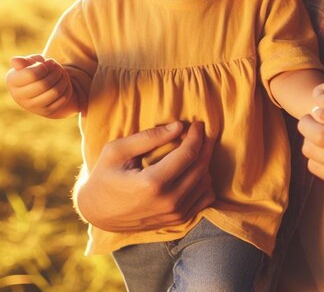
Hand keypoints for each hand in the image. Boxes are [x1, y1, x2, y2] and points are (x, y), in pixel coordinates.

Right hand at [6, 55, 74, 117]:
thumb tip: (17, 61)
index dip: (43, 66)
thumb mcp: (29, 62)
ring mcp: (33, 106)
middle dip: (56, 72)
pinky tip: (64, 82)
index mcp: (13, 81)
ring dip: (63, 79)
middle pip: (44, 84)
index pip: (31, 74)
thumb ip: (24, 61)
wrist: (39, 86)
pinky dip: (67, 88)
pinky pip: (62, 99)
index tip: (46, 62)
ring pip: (55, 92)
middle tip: (57, 66)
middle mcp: (20, 97)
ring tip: (62, 72)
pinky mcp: (46, 111)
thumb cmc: (33, 69)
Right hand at [75, 121, 214, 231]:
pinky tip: (193, 169)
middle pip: (201, 167)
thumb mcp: (117, 151)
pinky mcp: (178, 221)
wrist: (96, 213)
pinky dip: (204, 181)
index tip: (198, 124)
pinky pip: (205, 198)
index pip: (189, 154)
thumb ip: (148, 137)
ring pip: (206, 182)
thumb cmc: (104, 177)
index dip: (197, 135)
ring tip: (193, 149)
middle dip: (205, 145)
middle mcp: (167, 201)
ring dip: (204, 162)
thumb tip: (179, 126)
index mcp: (152, 183)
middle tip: (199, 132)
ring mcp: (174, 214)